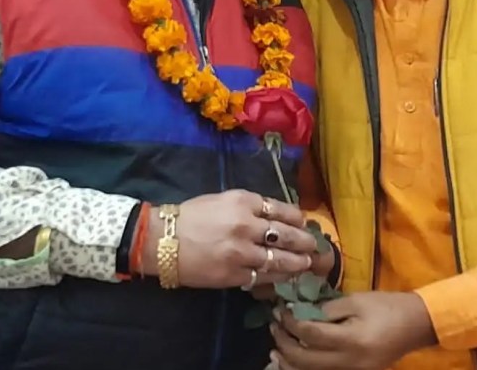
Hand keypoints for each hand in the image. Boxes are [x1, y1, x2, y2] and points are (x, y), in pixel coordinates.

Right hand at [142, 190, 316, 289]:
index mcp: (243, 201)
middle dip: (304, 241)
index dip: (296, 218)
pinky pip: (264, 277)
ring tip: (306, 263)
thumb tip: (276, 216)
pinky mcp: (235, 274)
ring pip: (280, 258)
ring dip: (297, 262)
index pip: (281, 209)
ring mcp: (242, 252)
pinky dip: (278, 277)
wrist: (163, 240)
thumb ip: (249, 207)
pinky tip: (286, 276)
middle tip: (313, 245)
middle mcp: (246, 225)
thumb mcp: (222, 200)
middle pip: (286, 234)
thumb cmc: (191, 216)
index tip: (303, 222)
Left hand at [269, 291, 436, 369]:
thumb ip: (326, 308)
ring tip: (276, 346)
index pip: (309, 334)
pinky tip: (294, 358)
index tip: (279, 309)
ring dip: (290, 361)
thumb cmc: (386, 307)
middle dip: (284, 343)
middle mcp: (349, 363)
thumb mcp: (355, 300)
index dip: (290, 321)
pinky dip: (305, 367)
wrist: (416, 325)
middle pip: (305, 360)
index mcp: (351, 340)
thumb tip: (300, 312)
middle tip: (273, 325)